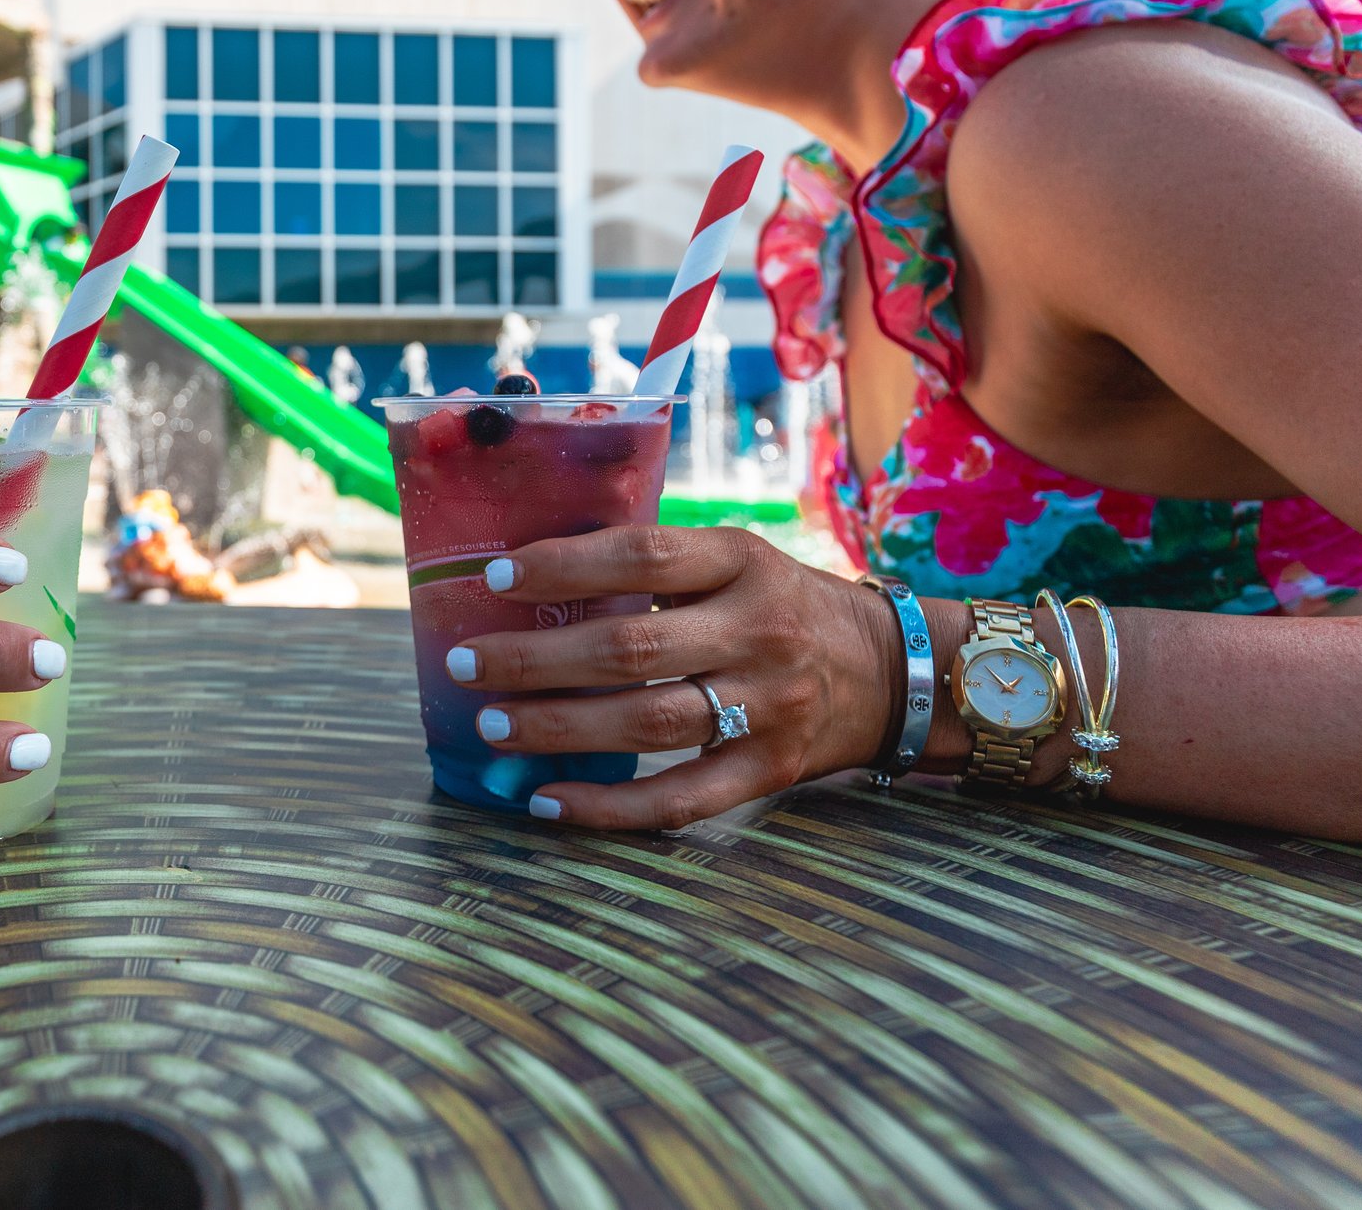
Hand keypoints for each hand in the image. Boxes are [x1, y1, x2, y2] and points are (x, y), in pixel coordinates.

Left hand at [447, 527, 906, 829]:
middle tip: (466, 664)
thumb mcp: (738, 560)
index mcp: (744, 560)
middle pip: (632, 648)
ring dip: (560, 729)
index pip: (645, 555)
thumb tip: (533, 573)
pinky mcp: (771, 770)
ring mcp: (771, 706)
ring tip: (492, 726)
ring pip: (649, 724)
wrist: (895, 671)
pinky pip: (682, 799)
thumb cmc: (782, 604)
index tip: (497, 579)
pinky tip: (547, 801)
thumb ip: (658, 564)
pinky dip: (609, 807)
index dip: (567, 565)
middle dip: (537, 660)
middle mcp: (759, 631)